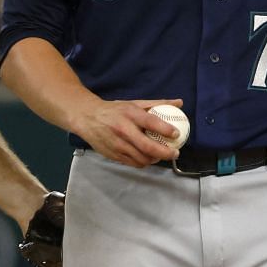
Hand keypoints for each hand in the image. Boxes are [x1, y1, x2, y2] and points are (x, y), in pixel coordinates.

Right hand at [69, 98, 184, 167]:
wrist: (87, 118)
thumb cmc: (114, 110)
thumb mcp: (134, 103)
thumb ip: (157, 104)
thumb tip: (179, 103)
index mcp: (130, 114)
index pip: (151, 122)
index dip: (166, 129)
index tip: (177, 134)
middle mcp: (123, 129)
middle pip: (147, 146)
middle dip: (164, 152)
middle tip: (174, 153)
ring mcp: (117, 144)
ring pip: (141, 158)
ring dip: (155, 159)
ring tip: (161, 155)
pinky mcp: (112, 154)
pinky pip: (132, 163)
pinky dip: (143, 162)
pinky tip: (148, 158)